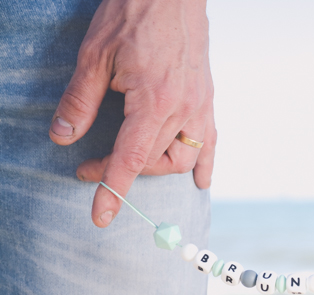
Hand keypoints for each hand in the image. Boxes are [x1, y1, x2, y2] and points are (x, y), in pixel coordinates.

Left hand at [49, 0, 215, 226]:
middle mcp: (183, 110)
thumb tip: (63, 136)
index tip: (100, 217)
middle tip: (88, 166)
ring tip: (132, 166)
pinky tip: (200, 180)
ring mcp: (200, 106)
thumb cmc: (132, 14)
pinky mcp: (207, 99)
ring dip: (156, 170)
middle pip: (154, 162)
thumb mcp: (94, 55)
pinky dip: (205, 164)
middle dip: (120, 173)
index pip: (131, 158)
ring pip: (184, 159)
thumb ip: (80, 100)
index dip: (113, 190)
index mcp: (154, 101)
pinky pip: (210, 142)